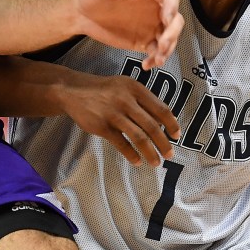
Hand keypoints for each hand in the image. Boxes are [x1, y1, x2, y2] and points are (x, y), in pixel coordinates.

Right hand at [64, 73, 180, 164]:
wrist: (73, 90)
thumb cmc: (105, 90)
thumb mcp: (126, 87)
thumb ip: (144, 101)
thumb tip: (164, 121)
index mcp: (136, 89)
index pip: (161, 109)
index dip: (171, 124)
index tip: (176, 136)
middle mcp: (126, 100)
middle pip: (152, 126)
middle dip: (164, 143)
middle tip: (170, 155)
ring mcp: (113, 114)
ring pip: (139, 137)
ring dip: (150, 152)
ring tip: (156, 162)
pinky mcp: (101, 126)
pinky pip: (121, 144)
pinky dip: (131, 155)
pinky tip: (137, 161)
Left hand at [75, 0, 183, 69]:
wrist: (82, 14)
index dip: (173, 7)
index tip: (167, 19)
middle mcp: (153, 10)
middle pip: (175, 20)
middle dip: (172, 34)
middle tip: (162, 45)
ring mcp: (150, 27)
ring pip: (169, 39)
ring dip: (167, 50)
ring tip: (156, 60)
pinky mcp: (143, 41)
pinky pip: (156, 52)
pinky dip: (155, 60)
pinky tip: (146, 65)